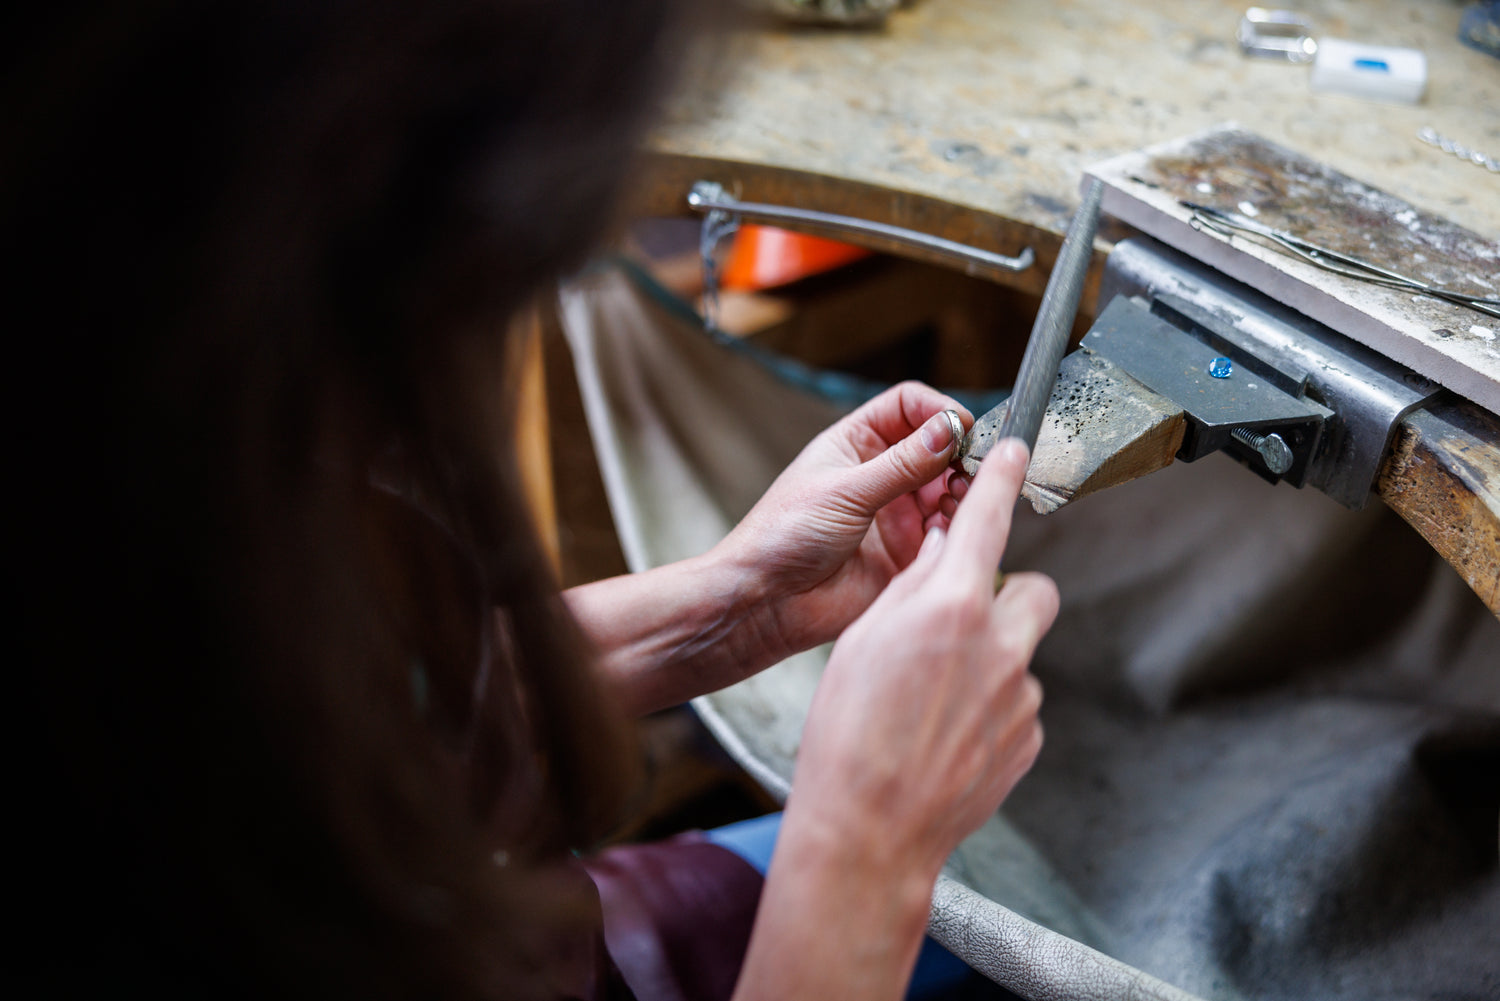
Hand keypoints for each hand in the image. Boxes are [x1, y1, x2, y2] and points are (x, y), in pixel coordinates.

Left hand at [715, 381, 973, 657]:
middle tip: (972, 468)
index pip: (908, 406)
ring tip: (958, 502)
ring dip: (962, 492)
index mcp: (856, 444)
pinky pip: (947, 533)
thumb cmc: (783, 535)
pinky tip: (947, 534)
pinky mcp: (908, 553)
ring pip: (950, 490)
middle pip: (938, 448)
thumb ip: (901, 464)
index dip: (938, 410)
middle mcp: (881, 475)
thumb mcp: (845, 490)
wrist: (765, 600)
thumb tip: (949, 429)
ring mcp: (897, 514)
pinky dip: (957, 529)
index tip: (962, 425)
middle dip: (959, 454)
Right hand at [787, 438, 1057, 879]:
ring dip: (986, 661)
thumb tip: (937, 553)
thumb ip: (909, 588)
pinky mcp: (1026, 739)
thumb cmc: (848, 736)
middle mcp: (999, 644)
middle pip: (1030, 590)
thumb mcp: (862, 640)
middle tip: (958, 621)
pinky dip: (987, 709)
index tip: (1014, 452)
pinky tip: (942, 737)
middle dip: (1004, 594)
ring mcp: (1019, 696)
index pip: (985, 521)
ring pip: (1017, 653)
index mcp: (950, 607)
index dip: (1000, 478)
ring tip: (927, 705)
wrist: (869, 830)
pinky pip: (1015, 703)